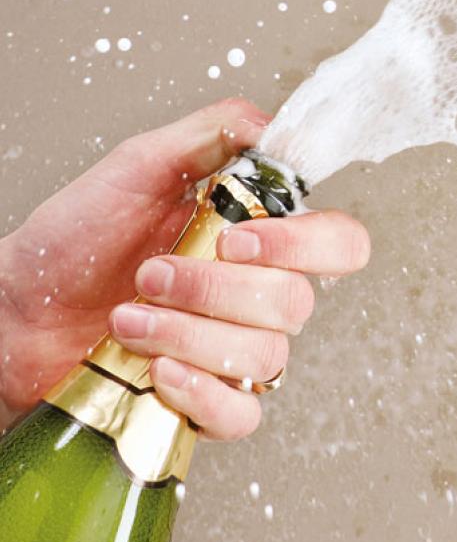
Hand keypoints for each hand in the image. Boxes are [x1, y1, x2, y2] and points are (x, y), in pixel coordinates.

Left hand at [0, 98, 370, 438]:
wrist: (16, 311)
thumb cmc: (73, 243)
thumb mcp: (136, 168)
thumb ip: (209, 136)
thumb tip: (271, 129)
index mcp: (259, 241)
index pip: (339, 243)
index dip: (306, 245)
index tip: (238, 239)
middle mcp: (259, 298)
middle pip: (295, 302)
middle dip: (212, 289)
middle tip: (150, 275)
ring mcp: (238, 354)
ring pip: (264, 355)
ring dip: (186, 334)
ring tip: (127, 319)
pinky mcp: (209, 403)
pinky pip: (241, 412)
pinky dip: (199, 391)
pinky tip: (157, 369)